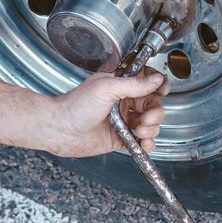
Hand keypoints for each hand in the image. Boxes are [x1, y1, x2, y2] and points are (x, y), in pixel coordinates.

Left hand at [49, 68, 168, 156]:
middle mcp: (123, 102)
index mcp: (120, 85)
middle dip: (155, 114)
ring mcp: (123, 121)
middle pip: (154, 105)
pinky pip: (142, 141)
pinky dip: (148, 144)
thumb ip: (133, 84)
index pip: (147, 82)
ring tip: (139, 131)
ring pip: (151, 124)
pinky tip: (143, 144)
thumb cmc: (75, 106)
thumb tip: (155, 79)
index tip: (161, 91)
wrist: (60, 130)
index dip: (158, 86)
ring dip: (151, 129)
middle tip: (144, 119)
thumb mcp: (106, 88)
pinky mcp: (121, 138)